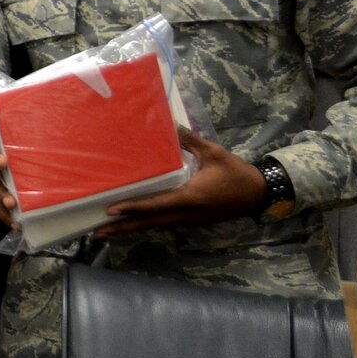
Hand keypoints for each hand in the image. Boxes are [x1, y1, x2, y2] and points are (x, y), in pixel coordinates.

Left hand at [96, 126, 266, 235]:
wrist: (258, 194)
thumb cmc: (235, 173)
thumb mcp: (213, 152)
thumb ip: (190, 140)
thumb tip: (170, 125)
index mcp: (189, 198)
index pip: (155, 204)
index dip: (133, 208)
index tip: (112, 211)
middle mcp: (186, 213)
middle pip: (150, 222)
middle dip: (123, 228)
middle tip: (98, 232)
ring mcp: (190, 220)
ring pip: (156, 225)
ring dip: (133, 228)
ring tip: (109, 231)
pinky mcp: (193, 220)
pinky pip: (166, 223)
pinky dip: (148, 223)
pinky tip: (135, 223)